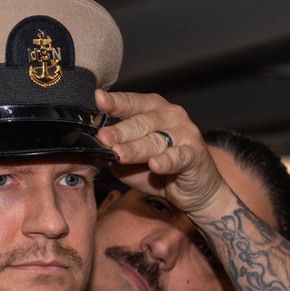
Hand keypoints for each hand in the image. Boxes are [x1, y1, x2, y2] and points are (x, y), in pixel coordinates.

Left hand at [95, 90, 228, 216]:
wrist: (195, 190)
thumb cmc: (161, 170)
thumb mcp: (132, 162)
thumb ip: (115, 153)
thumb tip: (94, 148)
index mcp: (153, 110)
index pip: (131, 103)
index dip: (114, 102)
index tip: (98, 100)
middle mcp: (170, 116)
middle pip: (140, 122)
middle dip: (120, 131)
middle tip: (103, 137)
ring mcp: (185, 134)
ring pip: (155, 140)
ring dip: (136, 148)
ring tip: (119, 153)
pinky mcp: (195, 154)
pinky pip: (177, 157)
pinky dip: (166, 161)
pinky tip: (155, 165)